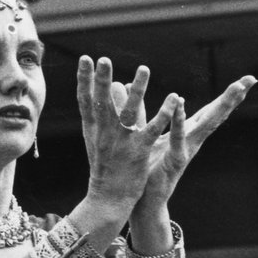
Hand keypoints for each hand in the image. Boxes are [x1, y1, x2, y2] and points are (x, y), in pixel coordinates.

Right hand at [77, 56, 175, 217]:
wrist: (107, 199)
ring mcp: (121, 143)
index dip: (84, 79)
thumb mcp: (94, 139)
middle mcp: (104, 134)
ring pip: (129, 113)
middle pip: (102, 103)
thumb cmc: (103, 167)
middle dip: (101, 81)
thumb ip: (95, 114)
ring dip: (138, 91)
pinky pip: (152, 130)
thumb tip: (94, 89)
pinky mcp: (139, 152)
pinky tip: (173, 99)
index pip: (85, 100)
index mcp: (93, 129)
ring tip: (145, 68)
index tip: (85, 59)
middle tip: (104, 59)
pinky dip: (164, 114)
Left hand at [135, 75, 256, 206]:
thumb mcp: (148, 135)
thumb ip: (144, 111)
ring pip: (206, 125)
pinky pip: (177, 138)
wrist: (145, 201)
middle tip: (251, 79)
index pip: (211, 111)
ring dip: (220, 106)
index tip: (248, 79)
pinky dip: (178, 121)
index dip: (228, 96)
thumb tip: (130, 87)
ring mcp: (187, 150)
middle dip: (232, 98)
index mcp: (189, 133)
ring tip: (235, 88)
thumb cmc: (147, 169)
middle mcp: (193, 140)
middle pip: (215, 115)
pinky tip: (181, 103)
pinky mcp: (175, 160)